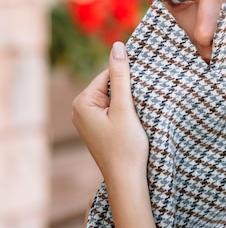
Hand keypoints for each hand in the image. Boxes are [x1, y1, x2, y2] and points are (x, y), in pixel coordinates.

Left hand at [72, 42, 154, 227]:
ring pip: (113, 99)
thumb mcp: (125, 109)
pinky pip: (112, 111)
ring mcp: (87, 121)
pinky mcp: (97, 129)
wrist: (127, 181)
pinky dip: (126, 113)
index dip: (128, 79)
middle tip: (143, 105)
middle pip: (109, 86)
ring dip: (129, 102)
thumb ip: (121, 77)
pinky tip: (135, 123)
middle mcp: (79, 110)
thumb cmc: (126, 148)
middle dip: (128, 91)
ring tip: (139, 115)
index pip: (108, 75)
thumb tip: (118, 46)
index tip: (144, 88)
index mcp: (81, 102)